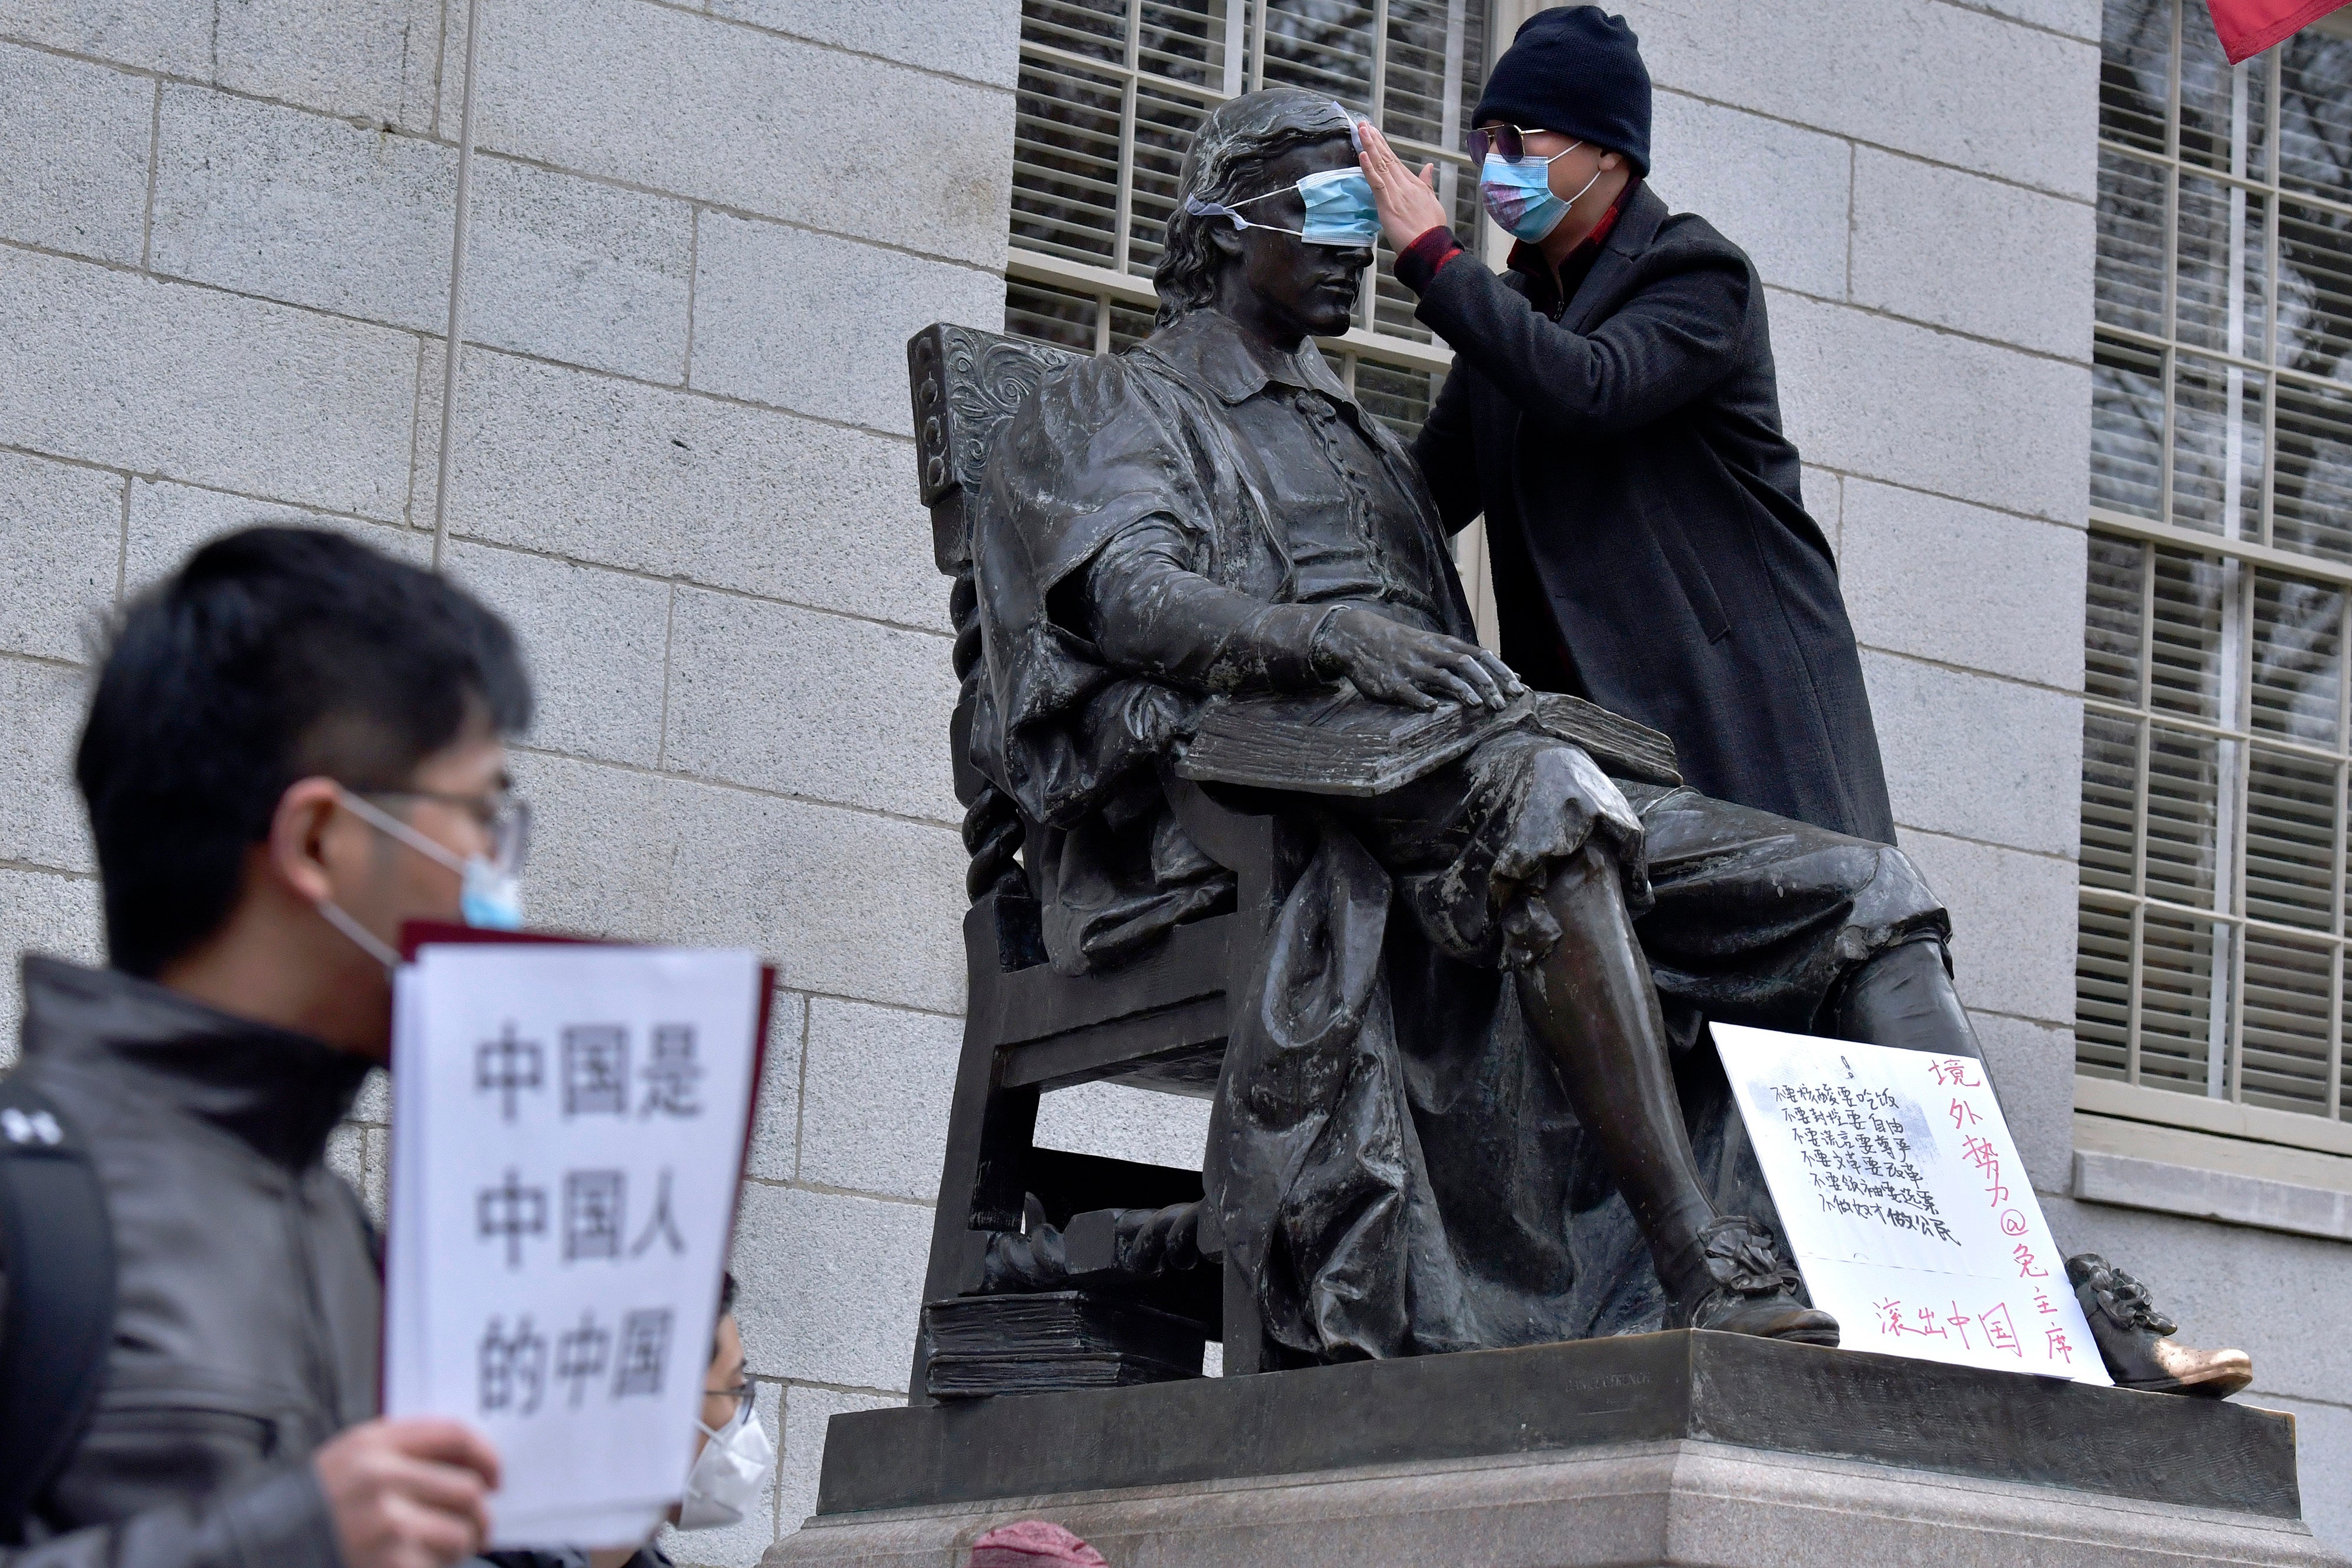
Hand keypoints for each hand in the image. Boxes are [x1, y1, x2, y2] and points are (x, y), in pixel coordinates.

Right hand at [314, 1418, 500, 1567]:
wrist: (259, 1552)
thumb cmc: (313, 1510)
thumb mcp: (348, 1461)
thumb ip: (400, 1453)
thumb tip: (468, 1466)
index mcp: (373, 1444)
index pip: (454, 1435)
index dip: (486, 1456)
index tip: (495, 1477)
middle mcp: (381, 1478)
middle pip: (467, 1489)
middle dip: (479, 1516)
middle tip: (476, 1530)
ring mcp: (384, 1523)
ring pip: (460, 1533)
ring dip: (461, 1548)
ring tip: (442, 1553)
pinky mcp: (390, 1563)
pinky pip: (437, 1566)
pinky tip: (414, 1566)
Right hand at [1320, 608, 1524, 711]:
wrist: (1359, 638)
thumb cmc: (1404, 645)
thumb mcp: (1435, 645)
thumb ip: (1467, 659)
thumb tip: (1511, 675)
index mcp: (1444, 644)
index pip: (1481, 655)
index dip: (1501, 672)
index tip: (1518, 689)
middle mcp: (1432, 653)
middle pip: (1467, 665)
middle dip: (1487, 684)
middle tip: (1503, 704)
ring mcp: (1412, 668)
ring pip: (1442, 677)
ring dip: (1462, 690)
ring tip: (1478, 706)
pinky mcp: (1393, 683)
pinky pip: (1410, 692)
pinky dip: (1423, 700)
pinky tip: (1434, 709)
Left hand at [1356, 121, 1451, 252]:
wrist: (1431, 247)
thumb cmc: (1431, 229)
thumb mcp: (1432, 202)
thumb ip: (1427, 183)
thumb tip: (1428, 167)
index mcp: (1415, 184)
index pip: (1396, 161)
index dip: (1383, 146)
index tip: (1374, 133)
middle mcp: (1405, 185)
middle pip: (1387, 158)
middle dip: (1375, 140)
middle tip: (1364, 124)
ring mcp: (1396, 194)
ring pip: (1381, 166)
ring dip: (1370, 147)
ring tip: (1362, 130)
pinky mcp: (1388, 205)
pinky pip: (1377, 183)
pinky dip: (1369, 168)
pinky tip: (1363, 154)